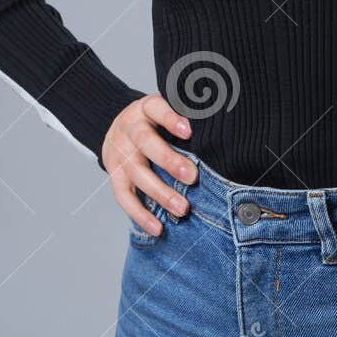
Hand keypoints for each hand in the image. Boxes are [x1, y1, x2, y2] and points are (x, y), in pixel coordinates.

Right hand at [101, 93, 197, 235]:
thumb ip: (189, 115)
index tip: (189, 131)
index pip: (156, 109)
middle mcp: (129, 130)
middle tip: (192, 177)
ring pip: (137, 174)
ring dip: (160, 193)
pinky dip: (140, 214)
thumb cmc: (156, 121)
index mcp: (145, 109)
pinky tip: (158, 228)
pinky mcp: (114, 176)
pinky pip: (124, 197)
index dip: (170, 119)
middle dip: (169, 161)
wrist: (119, 127)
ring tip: (182, 208)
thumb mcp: (169, 109)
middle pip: (145, 143)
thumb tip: (222, 125)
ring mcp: (119, 154)